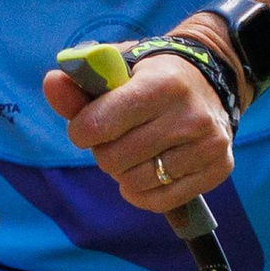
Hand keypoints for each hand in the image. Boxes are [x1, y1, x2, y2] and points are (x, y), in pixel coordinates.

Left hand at [44, 40, 234, 213]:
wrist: (212, 80)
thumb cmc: (152, 76)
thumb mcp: (118, 69)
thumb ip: (81, 83)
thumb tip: (50, 83)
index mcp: (161, 85)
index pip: (98, 125)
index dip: (81, 130)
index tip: (87, 125)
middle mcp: (190, 117)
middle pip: (113, 159)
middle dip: (104, 151)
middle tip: (116, 137)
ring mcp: (208, 146)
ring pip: (135, 182)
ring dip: (123, 172)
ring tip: (134, 152)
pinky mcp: (218, 169)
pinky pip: (160, 201)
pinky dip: (142, 192)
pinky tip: (147, 172)